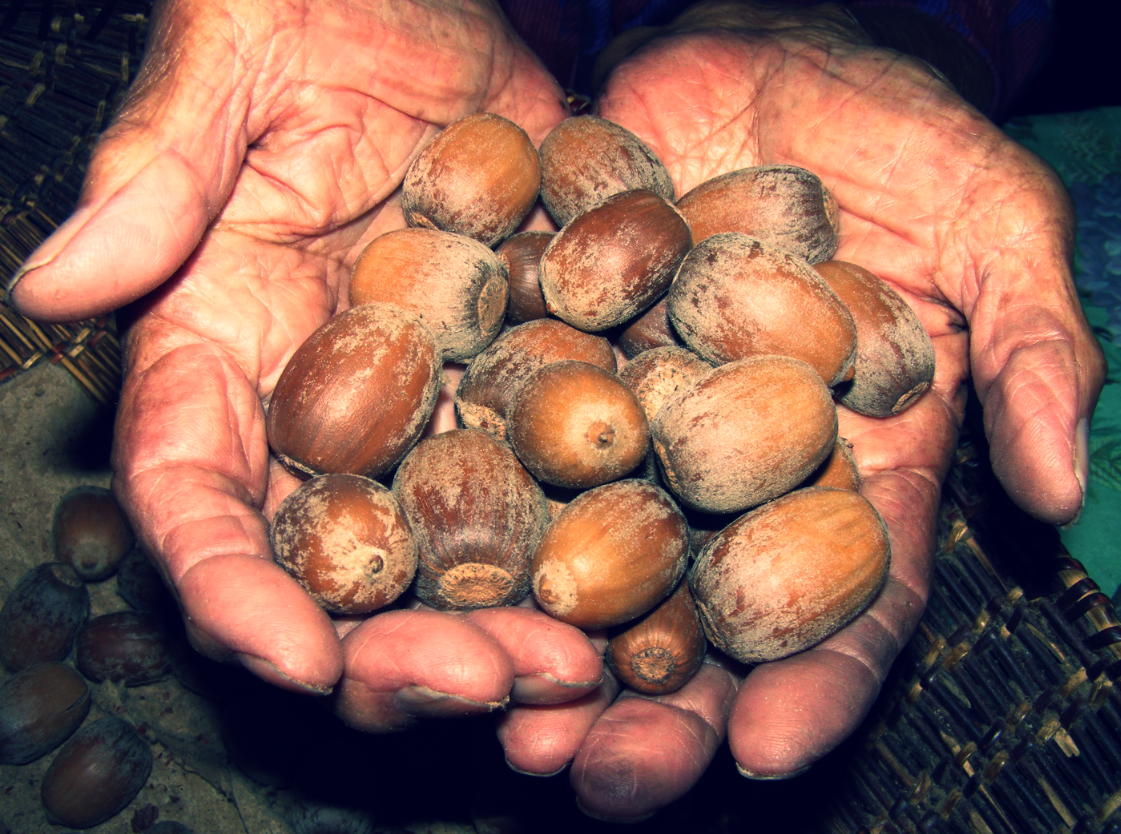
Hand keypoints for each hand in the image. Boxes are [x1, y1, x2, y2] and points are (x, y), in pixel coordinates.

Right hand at [6, 0, 607, 722]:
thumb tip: (53, 286)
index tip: (291, 654)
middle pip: (336, 562)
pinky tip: (647, 595)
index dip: (230, 585)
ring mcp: (431, 403)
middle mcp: (323, 403)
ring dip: (505, 627)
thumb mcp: (237, 58)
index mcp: (223, 343)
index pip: (196, 491)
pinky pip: (551, 483)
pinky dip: (590, 547)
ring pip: (451, 553)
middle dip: (394, 645)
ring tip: (576, 671)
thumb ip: (155, 171)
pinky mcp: (523, 380)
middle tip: (483, 685)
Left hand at [492, 1, 1104, 819]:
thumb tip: (1060, 484)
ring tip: (496, 710)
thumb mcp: (989, 222)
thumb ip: (1033, 345)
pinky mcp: (550, 350)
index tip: (763, 753)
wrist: (777, 45)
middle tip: (594, 776)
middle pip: (693, 611)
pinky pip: (502, 432)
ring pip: (583, 550)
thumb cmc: (905, 133)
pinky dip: (472, 499)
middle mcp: (726, 465)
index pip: (839, 598)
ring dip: (541, 638)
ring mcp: (630, 414)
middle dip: (650, 704)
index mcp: (843, 464)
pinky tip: (425, 562)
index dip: (811, 683)